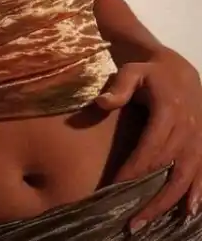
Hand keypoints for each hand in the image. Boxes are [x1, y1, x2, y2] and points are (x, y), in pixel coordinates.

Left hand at [96, 48, 201, 230]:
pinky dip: (196, 195)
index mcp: (168, 111)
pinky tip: (187, 213)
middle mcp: (187, 129)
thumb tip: (101, 103)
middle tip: (129, 220)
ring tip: (147, 222)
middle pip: (168, 169)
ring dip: (168, 203)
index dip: (134, 169)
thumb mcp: (132, 72)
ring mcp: (197, 140)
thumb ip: (119, 87)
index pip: (150, 146)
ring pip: (185, 178)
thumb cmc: (149, 73)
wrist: (180, 71)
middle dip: (149, 196)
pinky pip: (201, 174)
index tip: (116, 186)